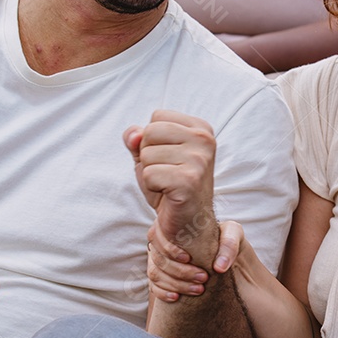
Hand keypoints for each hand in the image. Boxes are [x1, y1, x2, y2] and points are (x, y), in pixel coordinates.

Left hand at [124, 111, 216, 251]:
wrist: (188, 221)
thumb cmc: (169, 185)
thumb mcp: (150, 155)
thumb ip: (137, 138)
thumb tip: (133, 136)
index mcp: (201, 128)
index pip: (157, 116)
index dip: (152, 139)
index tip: (168, 158)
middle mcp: (204, 140)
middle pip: (150, 132)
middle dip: (148, 155)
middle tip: (166, 173)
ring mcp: (199, 160)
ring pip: (147, 155)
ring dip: (150, 173)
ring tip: (167, 184)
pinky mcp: (189, 181)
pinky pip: (148, 174)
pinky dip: (151, 187)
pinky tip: (167, 193)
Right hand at [147, 220, 244, 302]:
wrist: (233, 259)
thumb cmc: (229, 240)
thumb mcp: (233, 234)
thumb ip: (229, 244)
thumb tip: (218, 268)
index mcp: (175, 227)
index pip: (159, 236)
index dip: (170, 249)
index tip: (189, 259)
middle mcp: (165, 243)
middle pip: (158, 259)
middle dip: (179, 271)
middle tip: (203, 278)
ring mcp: (163, 261)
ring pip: (154, 273)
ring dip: (173, 283)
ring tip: (198, 289)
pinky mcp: (165, 278)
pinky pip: (154, 286)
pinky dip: (162, 292)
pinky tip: (176, 297)